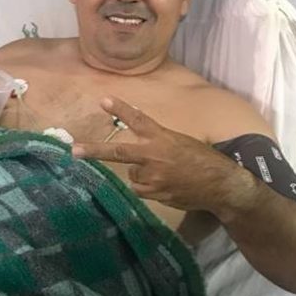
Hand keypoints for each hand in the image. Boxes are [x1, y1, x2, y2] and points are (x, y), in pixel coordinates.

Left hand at [71, 97, 253, 215]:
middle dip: (95, 151)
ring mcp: (154, 177)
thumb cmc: (202, 159)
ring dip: (140, 174)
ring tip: (162, 174)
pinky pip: (141, 190)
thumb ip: (157, 144)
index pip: (139, 120)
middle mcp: (155, 156)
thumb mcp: (180, 142)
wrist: (220, 184)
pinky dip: (146, 187)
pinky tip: (164, 185)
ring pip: (132, 175)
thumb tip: (136, 155)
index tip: (104, 101)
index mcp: (163, 138)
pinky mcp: (156, 194)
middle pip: (118, 153)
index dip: (121, 110)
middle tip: (75, 151)